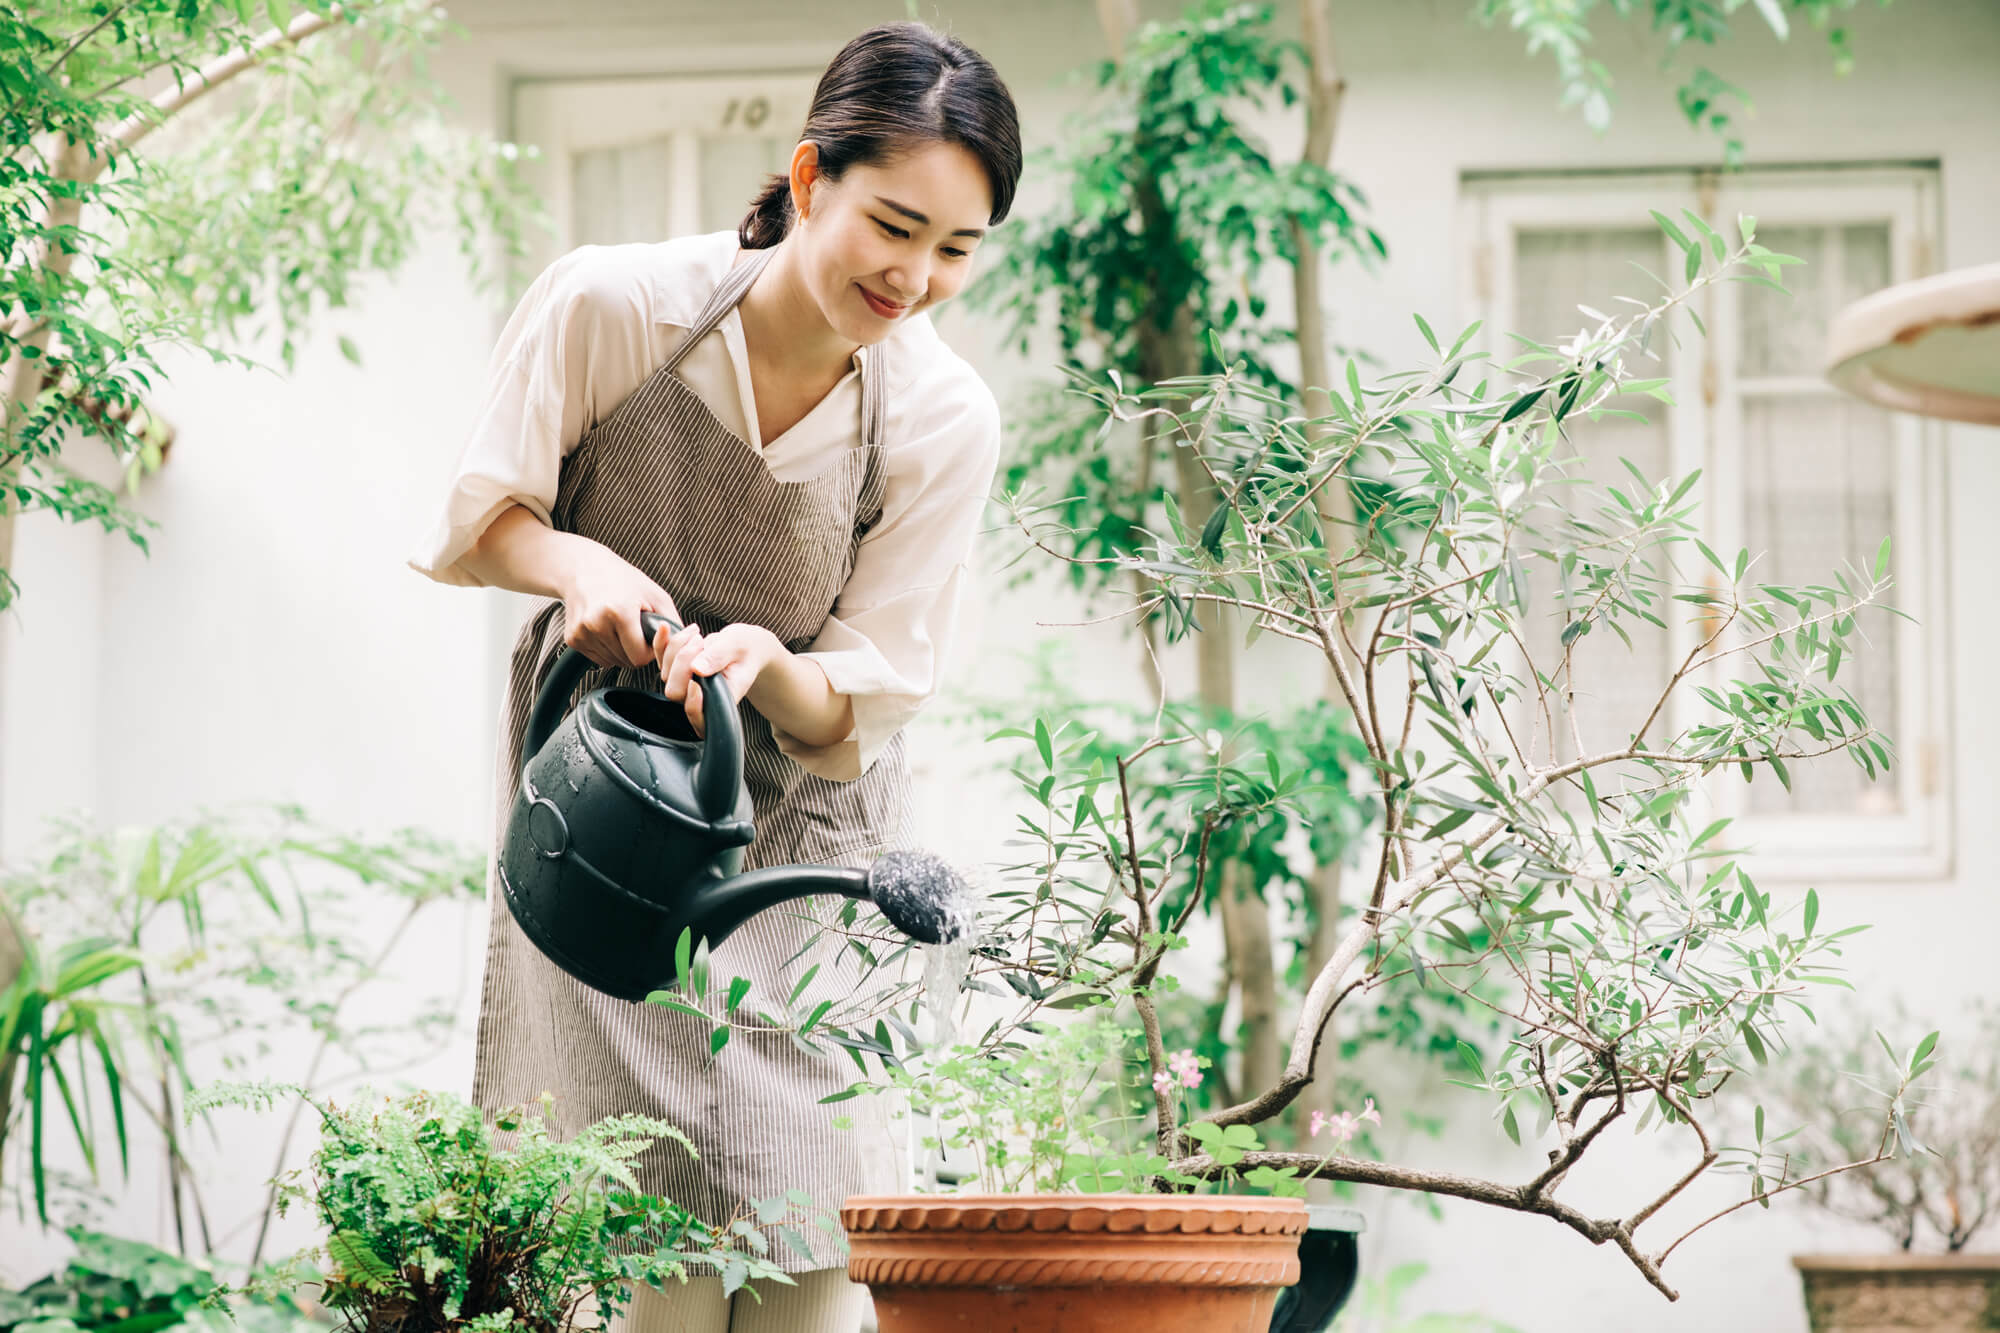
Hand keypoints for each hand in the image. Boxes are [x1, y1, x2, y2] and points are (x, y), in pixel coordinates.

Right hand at [557, 542, 679, 668]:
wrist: (585, 569)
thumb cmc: (624, 580)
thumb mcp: (656, 596)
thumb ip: (673, 624)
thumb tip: (684, 648)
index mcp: (619, 612)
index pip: (639, 657)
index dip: (649, 651)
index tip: (649, 636)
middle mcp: (596, 624)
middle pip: (626, 662)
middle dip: (636, 650)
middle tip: (635, 628)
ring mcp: (582, 633)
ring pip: (613, 662)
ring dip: (622, 650)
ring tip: (620, 626)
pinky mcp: (572, 638)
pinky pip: (599, 659)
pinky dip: (607, 649)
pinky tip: (607, 629)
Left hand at [658, 622, 782, 736]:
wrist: (744, 646)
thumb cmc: (746, 648)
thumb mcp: (738, 647)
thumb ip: (718, 657)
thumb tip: (697, 669)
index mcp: (721, 699)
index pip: (697, 714)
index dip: (692, 701)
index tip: (698, 672)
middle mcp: (701, 697)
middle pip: (675, 691)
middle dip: (684, 661)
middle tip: (700, 640)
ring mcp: (685, 685)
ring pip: (666, 673)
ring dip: (677, 647)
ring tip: (697, 633)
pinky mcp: (676, 671)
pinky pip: (660, 660)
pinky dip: (661, 642)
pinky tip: (666, 627)